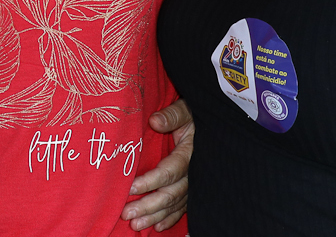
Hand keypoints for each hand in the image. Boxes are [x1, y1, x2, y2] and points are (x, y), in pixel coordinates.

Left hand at [123, 99, 192, 231]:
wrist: (209, 124)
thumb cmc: (192, 115)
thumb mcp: (185, 110)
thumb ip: (172, 115)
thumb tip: (154, 120)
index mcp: (190, 153)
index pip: (169, 171)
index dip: (151, 181)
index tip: (131, 188)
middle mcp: (194, 173)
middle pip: (171, 194)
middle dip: (148, 206)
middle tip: (127, 214)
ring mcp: (195, 184)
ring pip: (175, 205)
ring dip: (155, 216)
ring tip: (135, 225)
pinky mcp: (194, 190)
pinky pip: (183, 208)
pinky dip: (170, 219)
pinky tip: (157, 227)